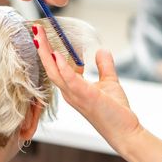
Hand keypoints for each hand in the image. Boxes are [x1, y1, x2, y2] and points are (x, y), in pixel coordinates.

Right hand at [33, 24, 140, 151]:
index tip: (46, 34)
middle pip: (50, 67)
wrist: (124, 131)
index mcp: (73, 88)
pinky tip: (57, 54)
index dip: (49, 51)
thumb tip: (101, 50)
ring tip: (39, 35)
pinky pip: (70, 80)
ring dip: (46, 53)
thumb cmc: (114, 111)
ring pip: (54, 72)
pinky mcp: (85, 97)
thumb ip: (104, 66)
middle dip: (41, 48)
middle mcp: (69, 92)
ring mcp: (75, 95)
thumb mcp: (109, 82)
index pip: (56, 67)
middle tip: (36, 30)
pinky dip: (63, 67)